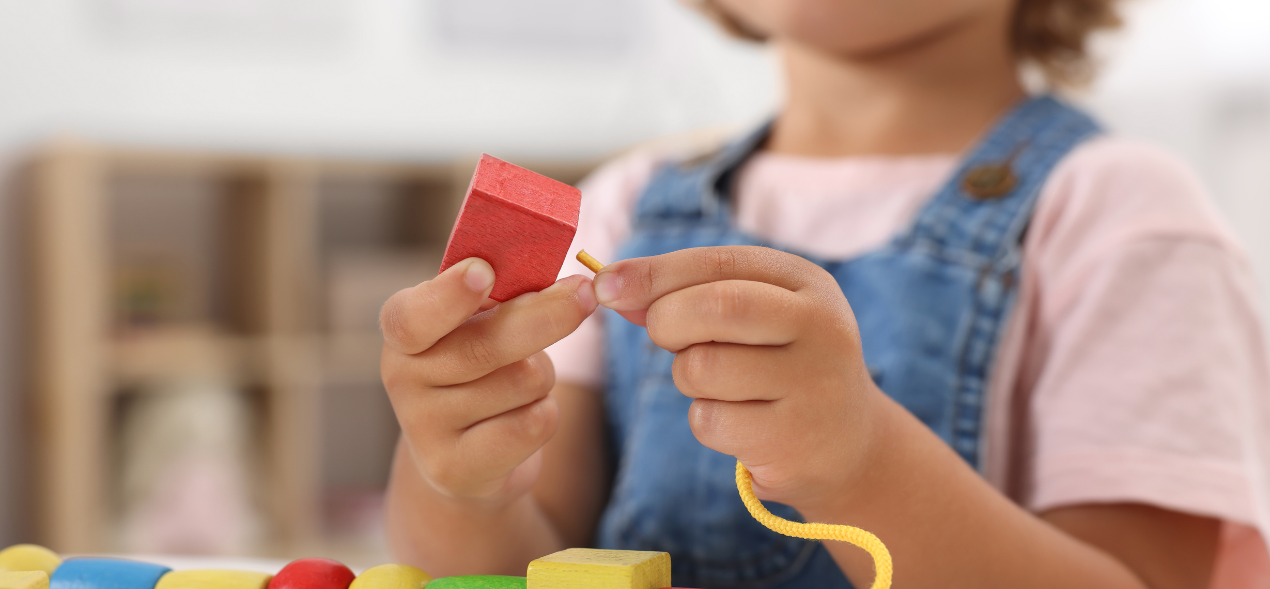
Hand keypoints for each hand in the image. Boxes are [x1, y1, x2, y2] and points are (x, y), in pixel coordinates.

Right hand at [380, 258, 597, 501]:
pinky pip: (533, 424)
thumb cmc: (480, 364)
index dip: (450, 295)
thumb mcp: (479, 321)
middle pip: (488, 345)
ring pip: (523, 381)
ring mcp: (424, 429)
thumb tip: (567, 281)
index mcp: (402, 330)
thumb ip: (505, 293)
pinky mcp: (455, 469)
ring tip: (522, 383)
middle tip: (584, 294)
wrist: (464, 452)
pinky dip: (546, 412)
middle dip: (548, 316)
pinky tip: (526, 414)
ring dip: (543, 376)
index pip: (413, 316)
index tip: (485, 272)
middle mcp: (401, 378)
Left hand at [593, 246, 882, 511]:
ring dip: (687, 377)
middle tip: (665, 337)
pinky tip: (739, 421)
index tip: (603, 283)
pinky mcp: (793, 440)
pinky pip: (710, 421)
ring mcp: (813, 385)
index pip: (719, 262)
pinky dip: (706, 421)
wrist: (847, 443)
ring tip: (719, 384)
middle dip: (666, 320)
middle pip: (715, 307)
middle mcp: (820, 326)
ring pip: (702, 368)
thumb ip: (687, 293)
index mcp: (805, 283)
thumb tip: (610, 285)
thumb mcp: (751, 315)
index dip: (654, 272)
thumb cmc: (777, 364)